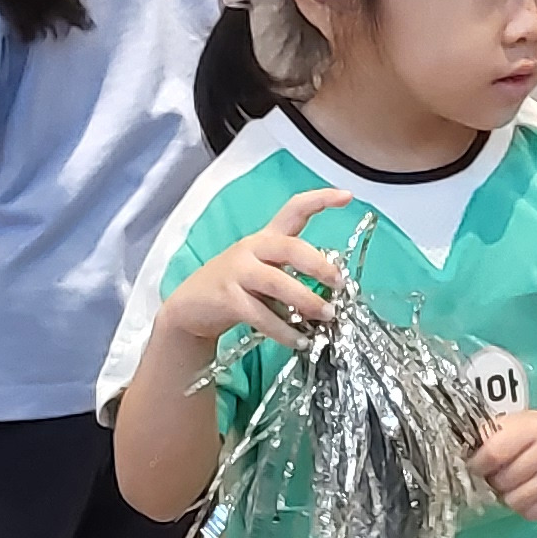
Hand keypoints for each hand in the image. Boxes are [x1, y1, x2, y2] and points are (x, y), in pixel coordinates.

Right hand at [160, 188, 355, 347]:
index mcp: (265, 238)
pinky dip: (284, 331)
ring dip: (307, 301)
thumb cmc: (235, 289)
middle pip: (291, 248)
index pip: (294, 210)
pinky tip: (300, 340)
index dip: (320, 200)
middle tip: (339, 283)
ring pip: (278, 282)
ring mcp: (237, 272)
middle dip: (319, 265)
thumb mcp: (263, 272)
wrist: (190, 308)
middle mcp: (252, 249)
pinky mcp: (228, 298)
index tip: (346, 196)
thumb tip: (331, 293)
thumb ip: (291, 275)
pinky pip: (262, 315)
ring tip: (327, 316)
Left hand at [473, 409, 536, 520]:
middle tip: (496, 475)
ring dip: (508, 496)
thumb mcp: (515, 422)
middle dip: (493, 482)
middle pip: (503, 481)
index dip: (478, 465)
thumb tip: (461, 459)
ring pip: (516, 501)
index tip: (475, 467)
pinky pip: (533, 513)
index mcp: (532, 428)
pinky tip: (528, 493)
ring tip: (512, 485)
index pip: (493, 454)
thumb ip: (490, 436)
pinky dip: (525, 507)